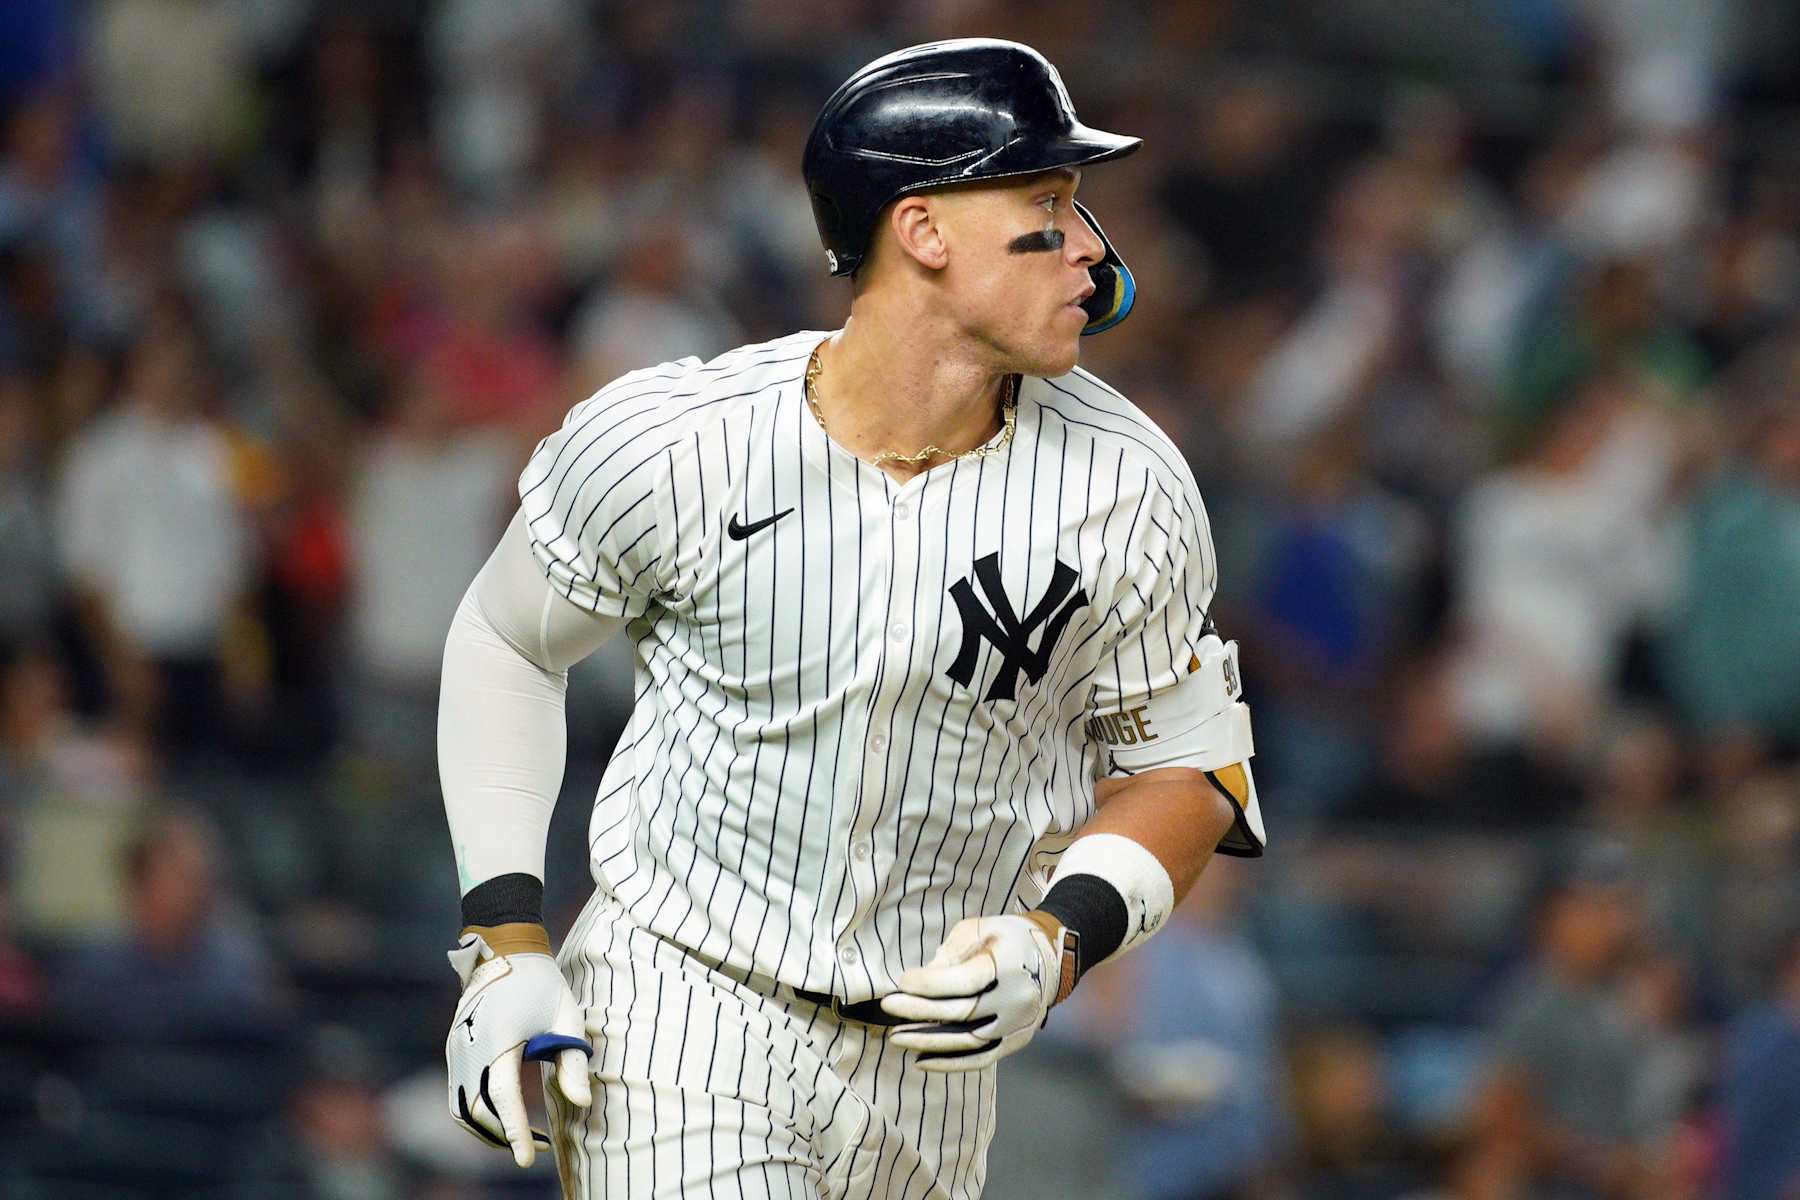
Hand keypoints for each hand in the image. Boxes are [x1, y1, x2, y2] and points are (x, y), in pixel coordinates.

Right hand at [445, 929, 592, 1165]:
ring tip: (521, 1137)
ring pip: (461, 1109)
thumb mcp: (567, 1016)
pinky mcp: (454, 1050)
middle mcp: (468, 1047)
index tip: (529, 1160)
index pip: (502, 1099)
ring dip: (487, 1130)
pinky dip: (476, 1114)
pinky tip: (503, 1117)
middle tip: (536, 1148)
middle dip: (503, 1137)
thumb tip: (582, 1103)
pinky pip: (458, 1094)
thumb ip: (572, 1060)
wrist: (503, 948)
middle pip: (477, 1112)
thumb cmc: (542, 983)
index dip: (515, 1133)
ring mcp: (456, 1050)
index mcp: (497, 1039)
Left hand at [880, 914, 1059, 1071]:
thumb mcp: (977, 930)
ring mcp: (1018, 1024)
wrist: (1052, 956)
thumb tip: (919, 984)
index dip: (930, 983)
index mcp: (1008, 964)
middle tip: (889, 1006)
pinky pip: (981, 1059)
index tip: (902, 981)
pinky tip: (921, 1060)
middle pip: (962, 1012)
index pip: (964, 981)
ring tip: (896, 1037)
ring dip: (928, 1041)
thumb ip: (949, 956)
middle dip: (920, 1011)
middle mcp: (1016, 998)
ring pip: (968, 1041)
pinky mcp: (1016, 1041)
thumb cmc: (1006, 937)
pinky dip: (950, 1063)